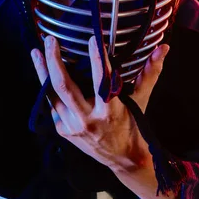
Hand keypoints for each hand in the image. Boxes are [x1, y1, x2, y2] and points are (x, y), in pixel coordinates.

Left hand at [30, 35, 168, 173]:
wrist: (122, 159)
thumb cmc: (133, 125)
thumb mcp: (141, 99)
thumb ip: (149, 72)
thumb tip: (163, 47)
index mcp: (109, 111)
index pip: (101, 81)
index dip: (96, 59)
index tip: (92, 38)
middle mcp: (87, 120)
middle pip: (64, 87)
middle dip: (54, 61)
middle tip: (49, 39)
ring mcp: (71, 127)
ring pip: (52, 95)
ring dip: (42, 72)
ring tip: (35, 51)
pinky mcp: (62, 130)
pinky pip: (52, 106)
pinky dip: (47, 88)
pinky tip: (42, 71)